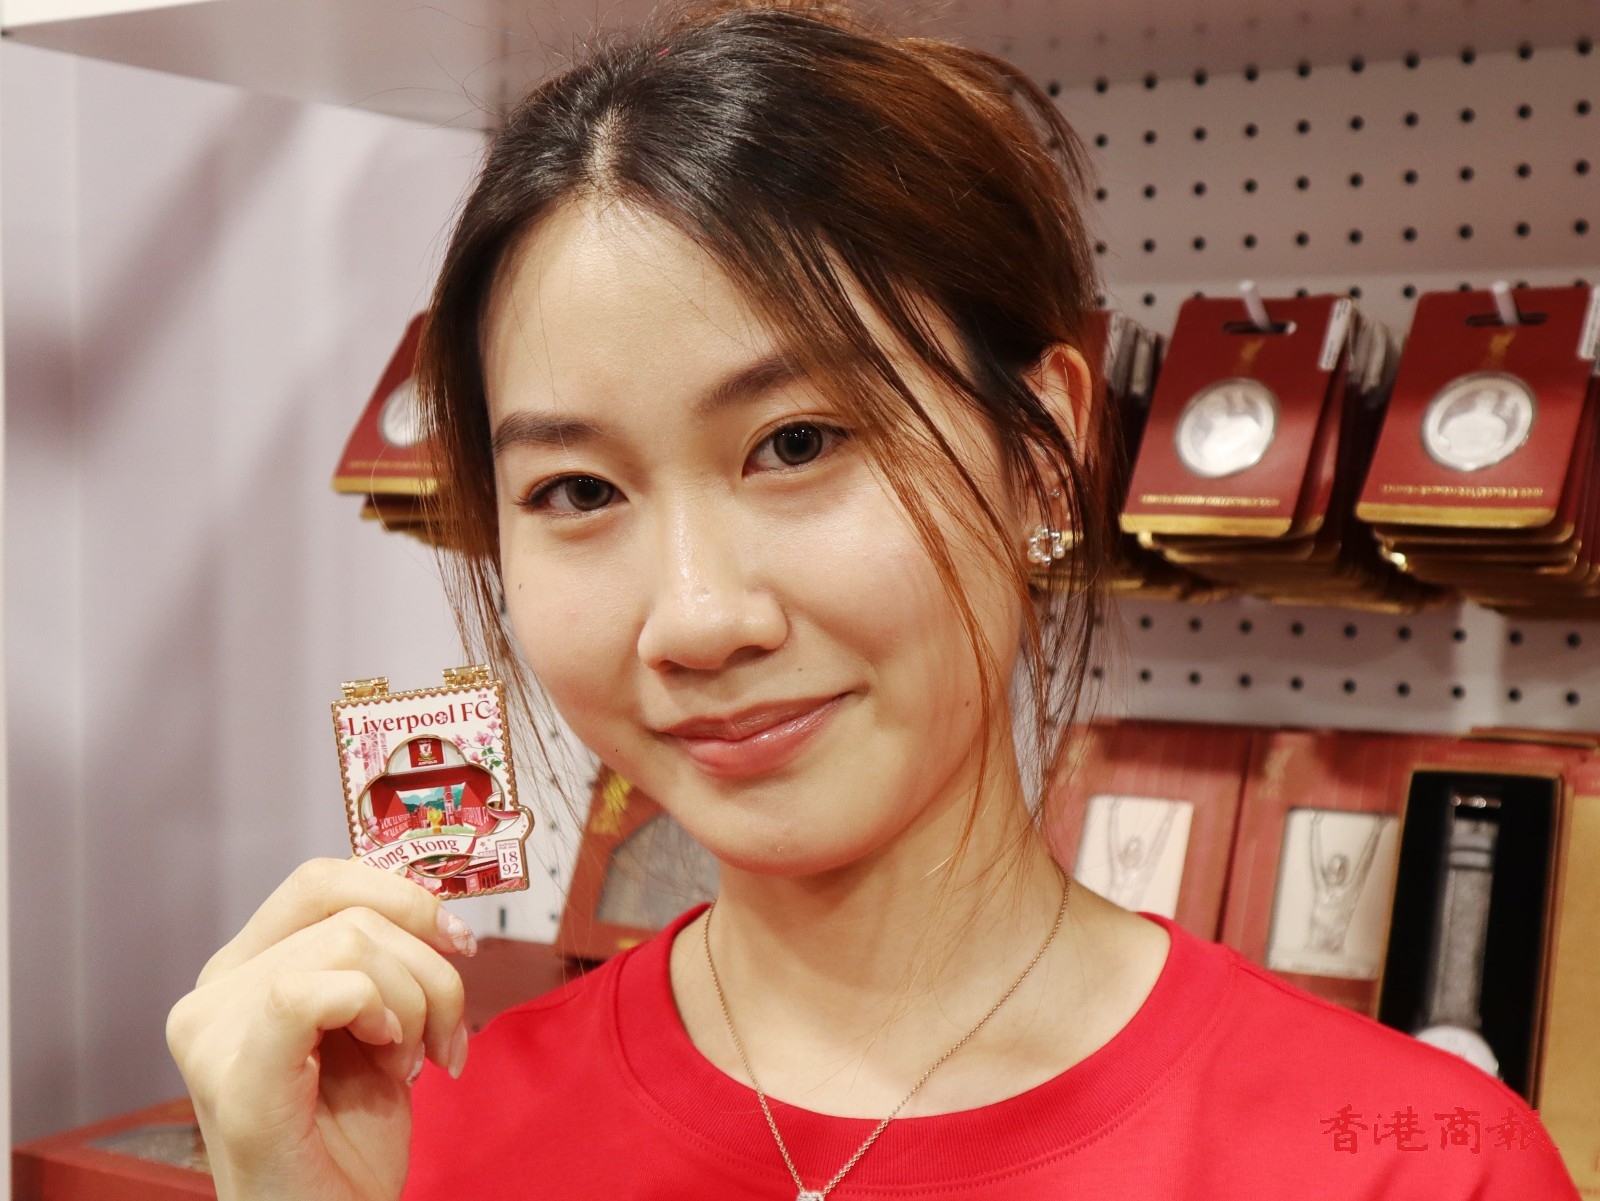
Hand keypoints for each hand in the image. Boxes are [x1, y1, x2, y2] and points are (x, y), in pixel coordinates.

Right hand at [166, 858, 475, 1200]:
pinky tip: (388, 1061)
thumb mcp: (372, 1027)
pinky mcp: (237, 1080)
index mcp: (240, 973)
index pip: (320, 881)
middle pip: (347, 912)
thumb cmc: (347, 1143)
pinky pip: (312, 992)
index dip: (402, 895)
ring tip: (409, 1064)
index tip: (459, 941)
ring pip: (349, 944)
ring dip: (416, 1002)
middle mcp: (212, 995)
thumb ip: (378, 960)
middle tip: (442, 1032)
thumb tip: (431, 902)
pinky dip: (375, 1010)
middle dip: (425, 964)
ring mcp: (214, 1037)